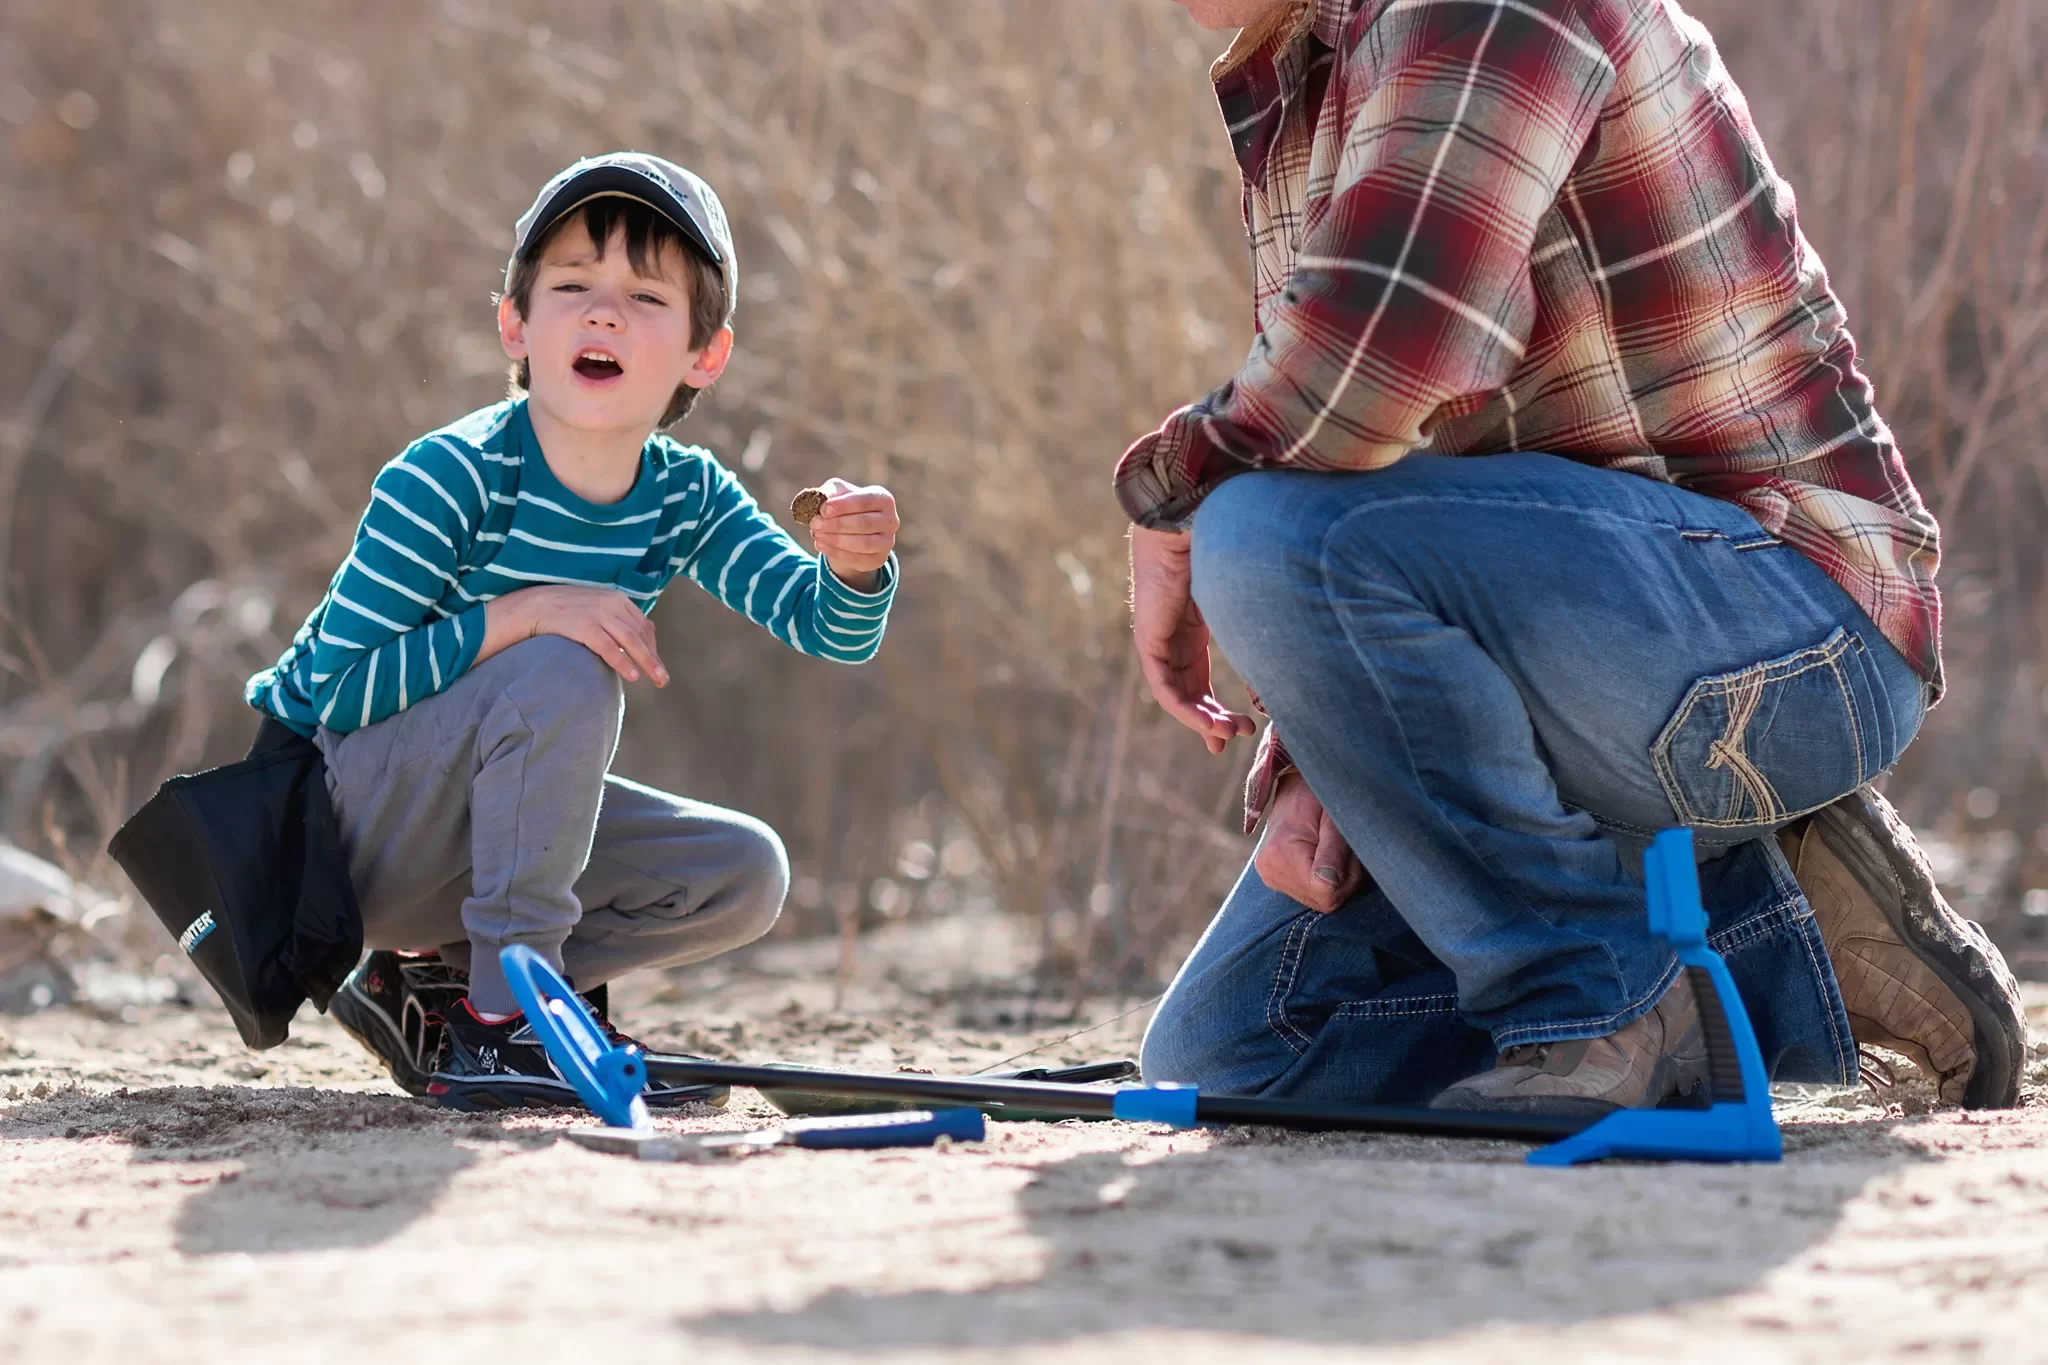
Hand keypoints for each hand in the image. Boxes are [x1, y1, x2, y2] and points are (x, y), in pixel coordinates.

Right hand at [480, 585, 668, 685]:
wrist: (531, 606)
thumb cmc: (565, 612)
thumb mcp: (594, 608)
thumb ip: (615, 620)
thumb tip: (635, 642)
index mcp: (617, 599)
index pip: (644, 626)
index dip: (652, 648)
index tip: (656, 666)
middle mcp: (611, 604)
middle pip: (641, 634)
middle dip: (654, 659)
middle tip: (663, 680)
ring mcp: (597, 613)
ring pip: (631, 640)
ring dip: (646, 662)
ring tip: (656, 680)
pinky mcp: (583, 625)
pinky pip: (608, 647)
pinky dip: (622, 661)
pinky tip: (631, 675)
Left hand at [807, 477, 898, 590]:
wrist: (852, 531)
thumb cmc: (844, 506)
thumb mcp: (836, 493)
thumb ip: (829, 493)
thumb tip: (821, 501)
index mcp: (883, 499)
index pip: (865, 501)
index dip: (843, 506)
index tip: (823, 510)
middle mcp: (890, 520)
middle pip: (864, 523)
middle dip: (837, 524)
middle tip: (815, 524)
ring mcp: (887, 542)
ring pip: (863, 544)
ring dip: (836, 539)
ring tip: (816, 534)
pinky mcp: (879, 559)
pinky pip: (858, 559)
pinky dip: (836, 552)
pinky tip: (821, 545)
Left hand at [1128, 525, 1254, 753]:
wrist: (1199, 519)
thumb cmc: (1227, 548)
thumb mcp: (1247, 602)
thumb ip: (1261, 633)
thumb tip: (1286, 667)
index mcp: (1193, 625)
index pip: (1198, 677)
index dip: (1216, 706)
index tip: (1240, 727)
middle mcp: (1174, 635)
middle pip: (1188, 690)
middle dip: (1210, 720)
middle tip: (1232, 739)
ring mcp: (1159, 638)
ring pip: (1175, 693)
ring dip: (1201, 719)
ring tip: (1226, 735)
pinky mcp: (1150, 638)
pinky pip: (1163, 685)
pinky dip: (1184, 708)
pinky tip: (1208, 722)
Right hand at [1254, 772, 1365, 912]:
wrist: (1296, 786)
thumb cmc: (1318, 795)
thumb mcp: (1333, 818)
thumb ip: (1332, 852)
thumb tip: (1329, 884)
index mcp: (1279, 855)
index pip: (1326, 892)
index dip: (1347, 875)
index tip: (1347, 849)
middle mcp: (1270, 872)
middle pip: (1324, 901)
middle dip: (1344, 879)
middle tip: (1344, 848)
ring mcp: (1271, 878)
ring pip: (1321, 901)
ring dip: (1337, 880)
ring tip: (1334, 849)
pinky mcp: (1277, 880)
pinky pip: (1313, 895)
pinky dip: (1326, 881)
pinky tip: (1324, 859)